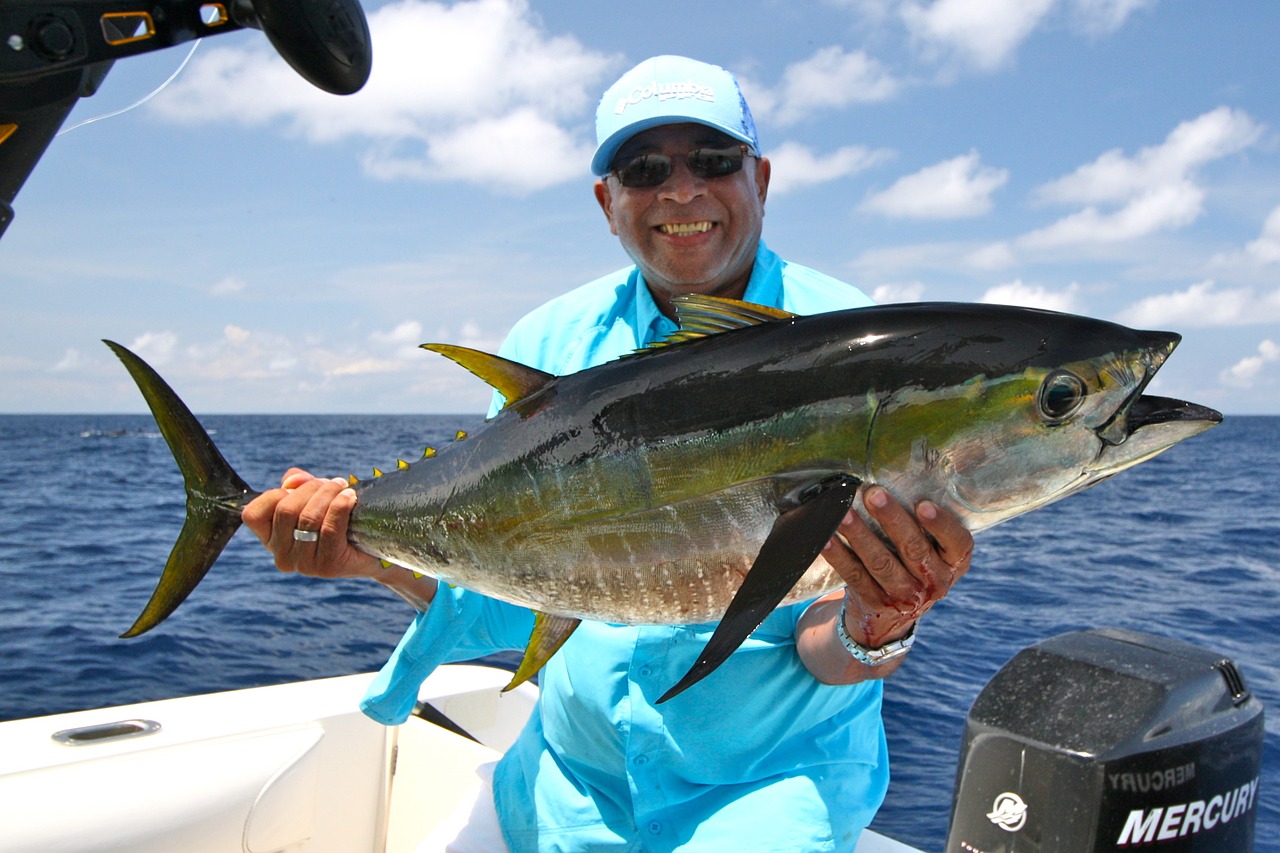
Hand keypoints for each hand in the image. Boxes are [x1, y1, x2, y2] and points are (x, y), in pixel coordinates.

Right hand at [242, 468, 380, 579]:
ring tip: (344, 488)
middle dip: (311, 489)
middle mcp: (282, 556)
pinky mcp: (327, 566)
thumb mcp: (312, 498)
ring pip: (309, 518)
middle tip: (332, 483)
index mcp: (270, 539)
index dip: (275, 494)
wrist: (373, 548)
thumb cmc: (338, 519)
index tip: (300, 487)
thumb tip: (292, 480)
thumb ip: (296, 485)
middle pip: (286, 510)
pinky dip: (341, 506)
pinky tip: (350, 498)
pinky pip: (330, 528)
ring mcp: (303, 564)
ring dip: (328, 494)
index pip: (254, 514)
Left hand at [822, 485, 972, 647]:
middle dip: (892, 520)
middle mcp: (934, 581)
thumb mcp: (933, 549)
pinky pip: (854, 575)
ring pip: (881, 563)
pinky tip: (826, 537)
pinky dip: (839, 555)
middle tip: (874, 493)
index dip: (941, 524)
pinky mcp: (875, 602)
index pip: (958, 542)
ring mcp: (905, 595)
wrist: (893, 614)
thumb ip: (924, 522)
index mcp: (954, 562)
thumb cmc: (914, 562)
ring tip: (843, 513)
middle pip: (914, 549)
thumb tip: (895, 473)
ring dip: (860, 535)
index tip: (923, 504)